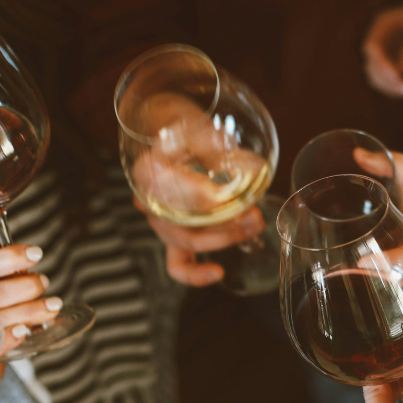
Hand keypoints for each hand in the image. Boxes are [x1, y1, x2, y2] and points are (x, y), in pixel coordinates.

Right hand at [127, 93, 268, 285]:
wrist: (169, 131)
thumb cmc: (184, 128)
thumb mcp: (197, 128)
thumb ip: (214, 147)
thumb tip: (247, 170)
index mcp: (148, 172)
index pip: (175, 191)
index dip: (204, 198)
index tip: (230, 197)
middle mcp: (149, 201)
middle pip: (183, 226)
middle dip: (225, 227)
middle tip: (254, 215)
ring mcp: (161, 221)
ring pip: (186, 244)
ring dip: (224, 240)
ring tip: (253, 226)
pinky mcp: (174, 235)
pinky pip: (178, 264)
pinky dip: (196, 274)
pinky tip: (218, 272)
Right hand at [362, 0, 402, 97]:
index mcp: (384, 23)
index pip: (372, 47)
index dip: (381, 64)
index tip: (398, 76)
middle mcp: (380, 39)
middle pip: (372, 66)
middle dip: (388, 80)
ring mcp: (384, 53)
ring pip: (377, 78)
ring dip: (392, 88)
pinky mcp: (393, 64)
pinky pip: (388, 81)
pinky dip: (398, 88)